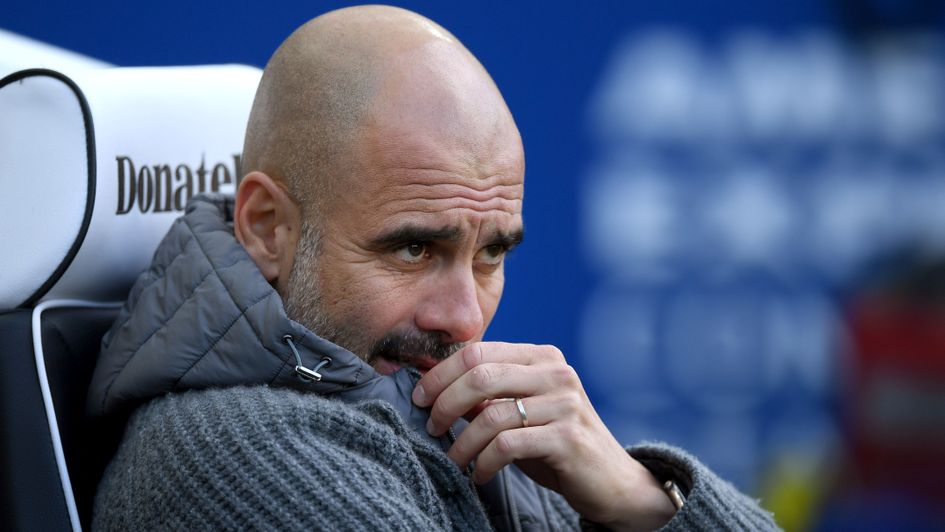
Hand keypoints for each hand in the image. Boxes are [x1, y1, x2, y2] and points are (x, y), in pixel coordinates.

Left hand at [412, 342, 676, 530]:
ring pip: (490, 414)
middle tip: (430, 426)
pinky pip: (507, 445)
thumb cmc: (556, 442)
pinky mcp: (567, 438)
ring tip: (453, 459)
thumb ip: (488, 394)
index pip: (477, 352)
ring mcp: (564, 404)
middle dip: (444, 402)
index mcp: (541, 357)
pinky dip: (483, 462)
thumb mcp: (521, 411)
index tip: (420, 397)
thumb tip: (433, 386)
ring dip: (461, 442)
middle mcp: (556, 372)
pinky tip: (479, 474)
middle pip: (480, 375)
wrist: (612, 481)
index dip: (440, 373)